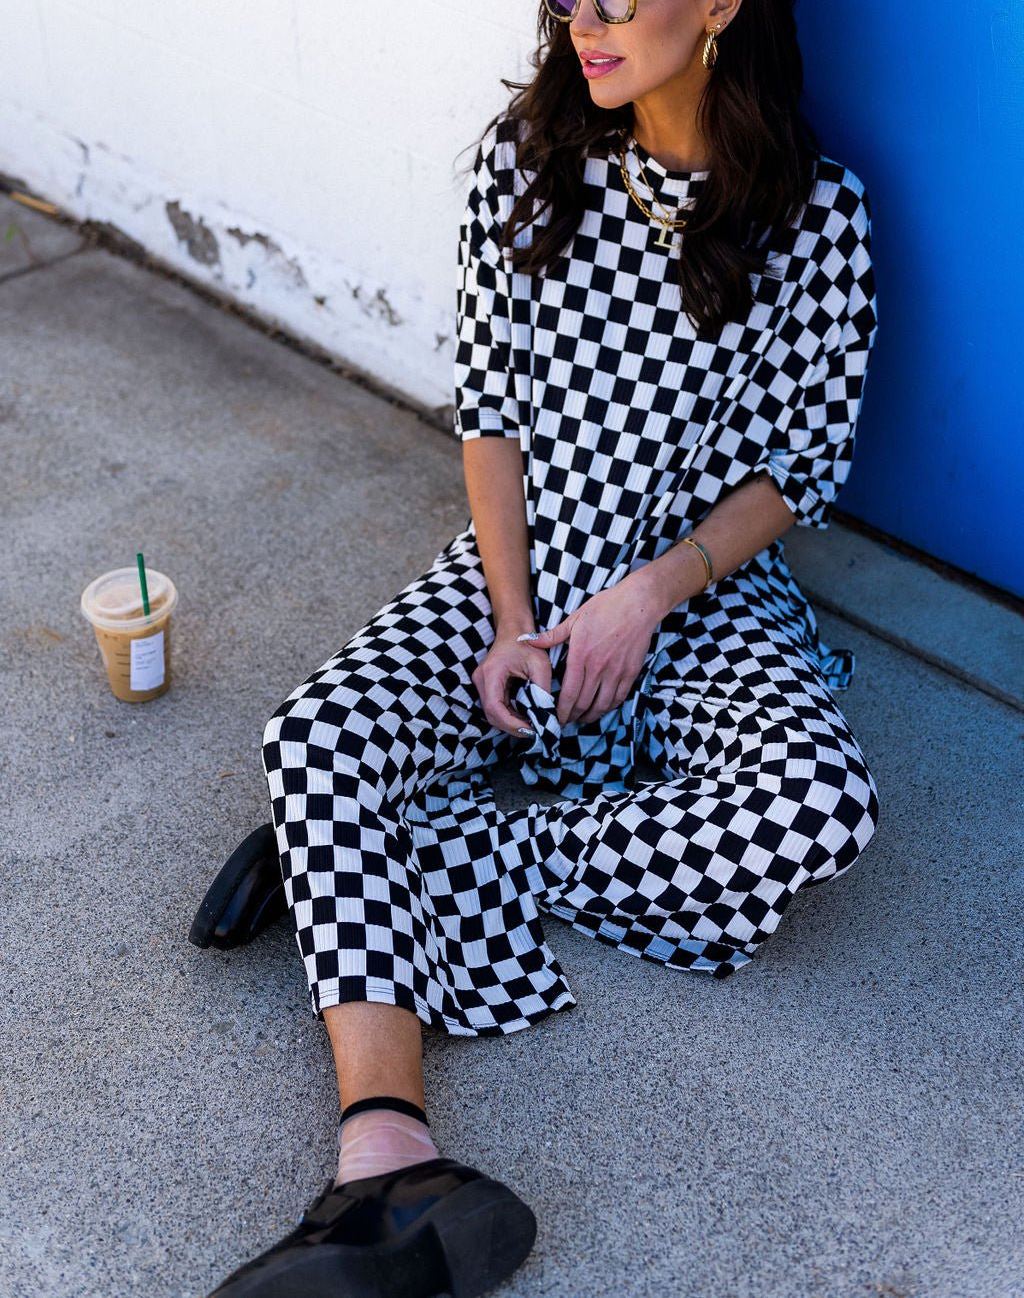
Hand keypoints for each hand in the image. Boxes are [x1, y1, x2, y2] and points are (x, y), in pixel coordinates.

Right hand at [472, 623, 551, 737]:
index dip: (511, 723)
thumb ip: (542, 690)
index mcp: (491, 673)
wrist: (514, 630)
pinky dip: (510, 715)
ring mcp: (482, 684)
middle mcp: (481, 680)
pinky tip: (525, 716)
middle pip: (491, 714)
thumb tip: (547, 716)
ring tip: (532, 725)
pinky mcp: (487, 686)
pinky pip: (496, 707)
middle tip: (534, 731)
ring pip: (493, 713)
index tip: (530, 730)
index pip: (494, 707)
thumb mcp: (540, 665)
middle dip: (512, 726)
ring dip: (511, 723)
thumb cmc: (527, 644)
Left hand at [516, 573, 661, 726]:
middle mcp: (598, 668)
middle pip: (583, 703)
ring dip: (590, 716)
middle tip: (565, 722)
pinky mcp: (631, 672)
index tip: (555, 718)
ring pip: (601, 705)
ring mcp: (616, 672)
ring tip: (581, 719)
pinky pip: (618, 698)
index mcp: (580, 655)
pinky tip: (601, 708)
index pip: (568, 693)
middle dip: (572, 717)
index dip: (561, 711)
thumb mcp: (575, 618)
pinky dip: (608, 707)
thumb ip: (551, 635)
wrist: (638, 604)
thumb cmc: (606, 607)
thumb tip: (527, 640)